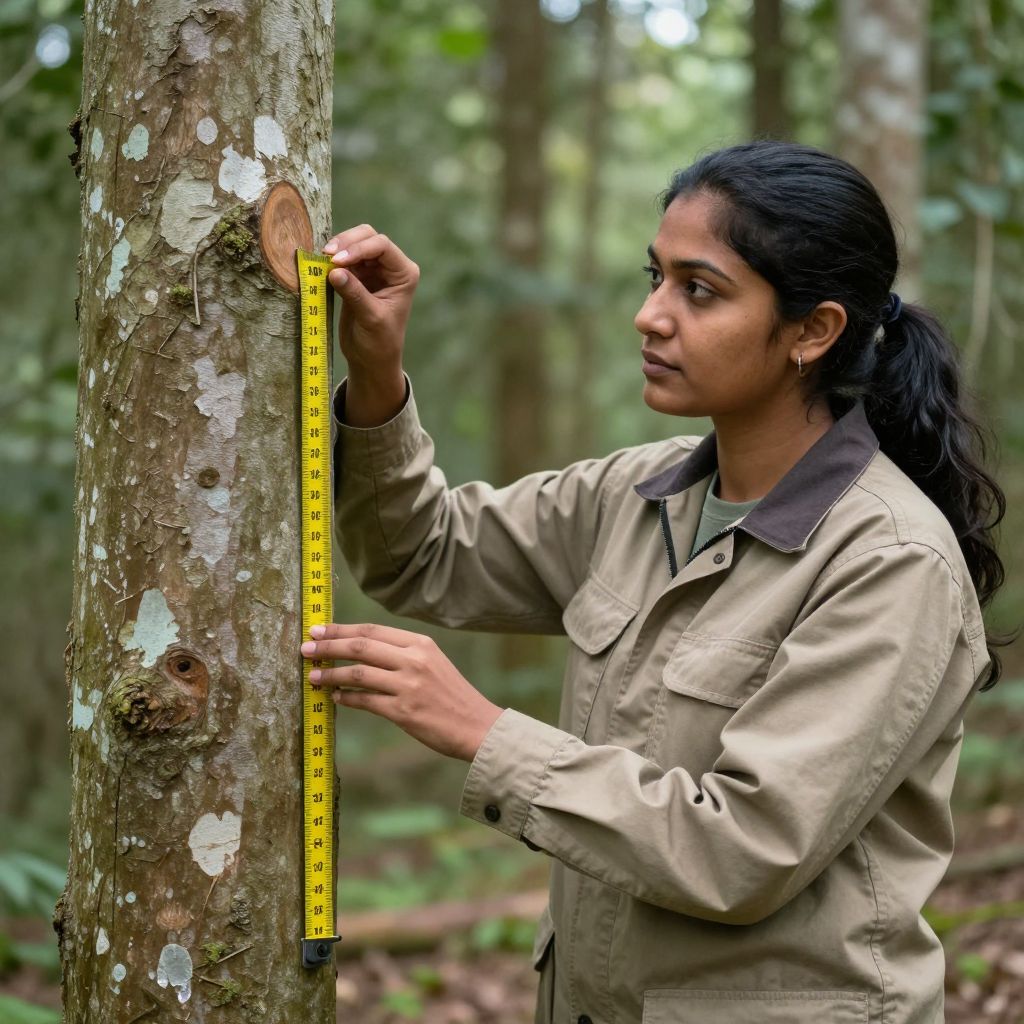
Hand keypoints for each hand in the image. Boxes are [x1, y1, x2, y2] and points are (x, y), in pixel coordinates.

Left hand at [299, 623, 503, 762]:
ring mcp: (408, 685)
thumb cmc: (452, 695)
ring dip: (330, 674)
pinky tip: (335, 698)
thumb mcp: (432, 663)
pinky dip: (346, 698)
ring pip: (357, 673)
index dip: (342, 629)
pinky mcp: (403, 711)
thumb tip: (360, 651)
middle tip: (306, 648)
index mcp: (420, 643)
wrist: (477, 726)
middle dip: (328, 646)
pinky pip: (365, 701)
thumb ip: (402, 654)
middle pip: (360, 646)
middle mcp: (413, 660)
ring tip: (313, 676)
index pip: (372, 630)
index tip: (319, 629)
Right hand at [321, 225, 418, 377]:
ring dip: (337, 249)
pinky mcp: (356, 276)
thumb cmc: (379, 343)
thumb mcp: (370, 319)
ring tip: (322, 261)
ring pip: (353, 243)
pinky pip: (342, 259)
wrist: (371, 360)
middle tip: (326, 256)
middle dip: (347, 242)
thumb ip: (354, 293)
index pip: (382, 246)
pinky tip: (320, 267)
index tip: (338, 261)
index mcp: (403, 273)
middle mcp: (390, 267)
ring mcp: (372, 270)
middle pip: (367, 237)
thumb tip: (334, 271)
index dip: (359, 248)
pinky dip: (330, 260)